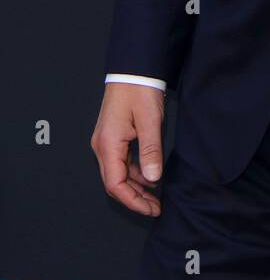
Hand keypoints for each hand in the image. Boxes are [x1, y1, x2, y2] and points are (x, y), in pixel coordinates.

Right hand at [91, 83, 164, 215]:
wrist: (133, 70)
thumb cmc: (140, 91)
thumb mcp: (150, 121)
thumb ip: (151, 151)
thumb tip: (153, 179)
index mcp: (108, 145)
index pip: (115, 184)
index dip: (133, 201)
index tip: (152, 209)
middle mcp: (102, 146)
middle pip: (115, 183)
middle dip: (135, 198)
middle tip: (156, 208)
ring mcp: (106, 142)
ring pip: (118, 174)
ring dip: (136, 187)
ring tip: (156, 196)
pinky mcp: (114, 137)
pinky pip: (122, 162)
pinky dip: (136, 173)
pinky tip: (151, 176)